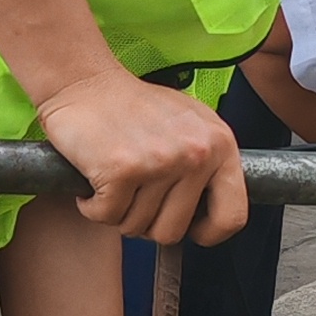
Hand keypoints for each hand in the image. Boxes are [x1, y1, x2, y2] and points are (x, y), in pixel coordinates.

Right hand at [35, 65, 244, 245]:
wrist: (83, 81)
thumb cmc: (132, 105)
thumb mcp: (190, 125)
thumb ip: (207, 164)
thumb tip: (211, 214)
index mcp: (220, 144)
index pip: (232, 216)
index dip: (209, 233)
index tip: (190, 229)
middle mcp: (196, 153)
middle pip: (173, 231)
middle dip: (147, 223)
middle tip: (133, 198)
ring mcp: (160, 162)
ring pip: (137, 226)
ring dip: (118, 212)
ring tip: (114, 181)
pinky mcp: (121, 170)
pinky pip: (107, 216)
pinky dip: (93, 206)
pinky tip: (93, 182)